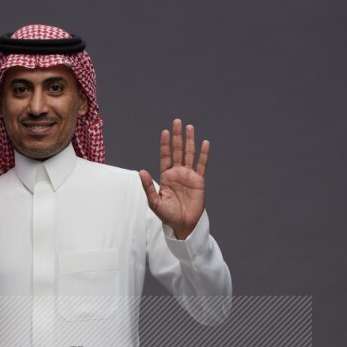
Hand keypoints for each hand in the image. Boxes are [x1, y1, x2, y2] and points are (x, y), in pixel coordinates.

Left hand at [139, 119, 208, 239]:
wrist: (183, 225)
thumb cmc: (167, 215)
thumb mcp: (155, 202)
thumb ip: (149, 187)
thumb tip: (141, 171)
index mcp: (166, 176)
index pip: (165, 156)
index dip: (165, 144)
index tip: (164, 132)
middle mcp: (178, 173)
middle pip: (177, 151)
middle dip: (177, 137)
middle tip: (177, 122)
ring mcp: (189, 176)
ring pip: (189, 154)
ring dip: (189, 141)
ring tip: (189, 127)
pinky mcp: (199, 181)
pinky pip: (202, 165)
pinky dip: (203, 154)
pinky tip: (204, 143)